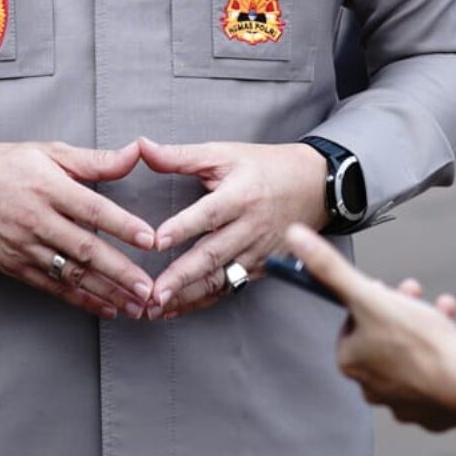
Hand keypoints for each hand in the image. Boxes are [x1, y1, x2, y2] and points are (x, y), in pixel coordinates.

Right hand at [0, 139, 155, 319]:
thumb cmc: (4, 165)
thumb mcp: (49, 153)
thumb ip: (95, 160)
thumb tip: (135, 152)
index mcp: (49, 186)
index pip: (93, 209)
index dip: (123, 225)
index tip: (150, 240)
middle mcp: (37, 219)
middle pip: (85, 249)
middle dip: (120, 271)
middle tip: (148, 289)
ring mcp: (24, 246)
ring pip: (71, 274)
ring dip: (105, 292)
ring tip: (135, 306)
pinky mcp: (13, 266)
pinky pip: (52, 287)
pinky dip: (79, 300)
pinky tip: (104, 307)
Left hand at [139, 136, 326, 319]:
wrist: (313, 185)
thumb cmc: (264, 166)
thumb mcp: (224, 153)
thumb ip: (181, 155)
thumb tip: (143, 147)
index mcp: (240, 195)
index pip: (209, 214)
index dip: (183, 227)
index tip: (157, 241)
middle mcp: (250, 227)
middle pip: (213, 255)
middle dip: (182, 277)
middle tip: (154, 293)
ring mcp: (257, 252)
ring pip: (221, 279)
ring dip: (188, 296)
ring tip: (158, 308)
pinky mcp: (261, 268)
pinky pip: (230, 287)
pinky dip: (203, 301)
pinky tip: (178, 308)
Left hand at [284, 223, 455, 431]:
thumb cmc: (418, 344)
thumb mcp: (369, 296)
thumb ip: (331, 269)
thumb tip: (295, 238)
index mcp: (352, 361)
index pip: (352, 320)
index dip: (371, 298)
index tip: (388, 289)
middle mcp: (372, 385)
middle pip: (383, 332)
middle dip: (404, 308)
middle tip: (418, 296)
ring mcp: (404, 399)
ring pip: (412, 349)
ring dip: (429, 323)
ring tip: (445, 311)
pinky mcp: (432, 406)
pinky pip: (437, 370)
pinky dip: (447, 350)